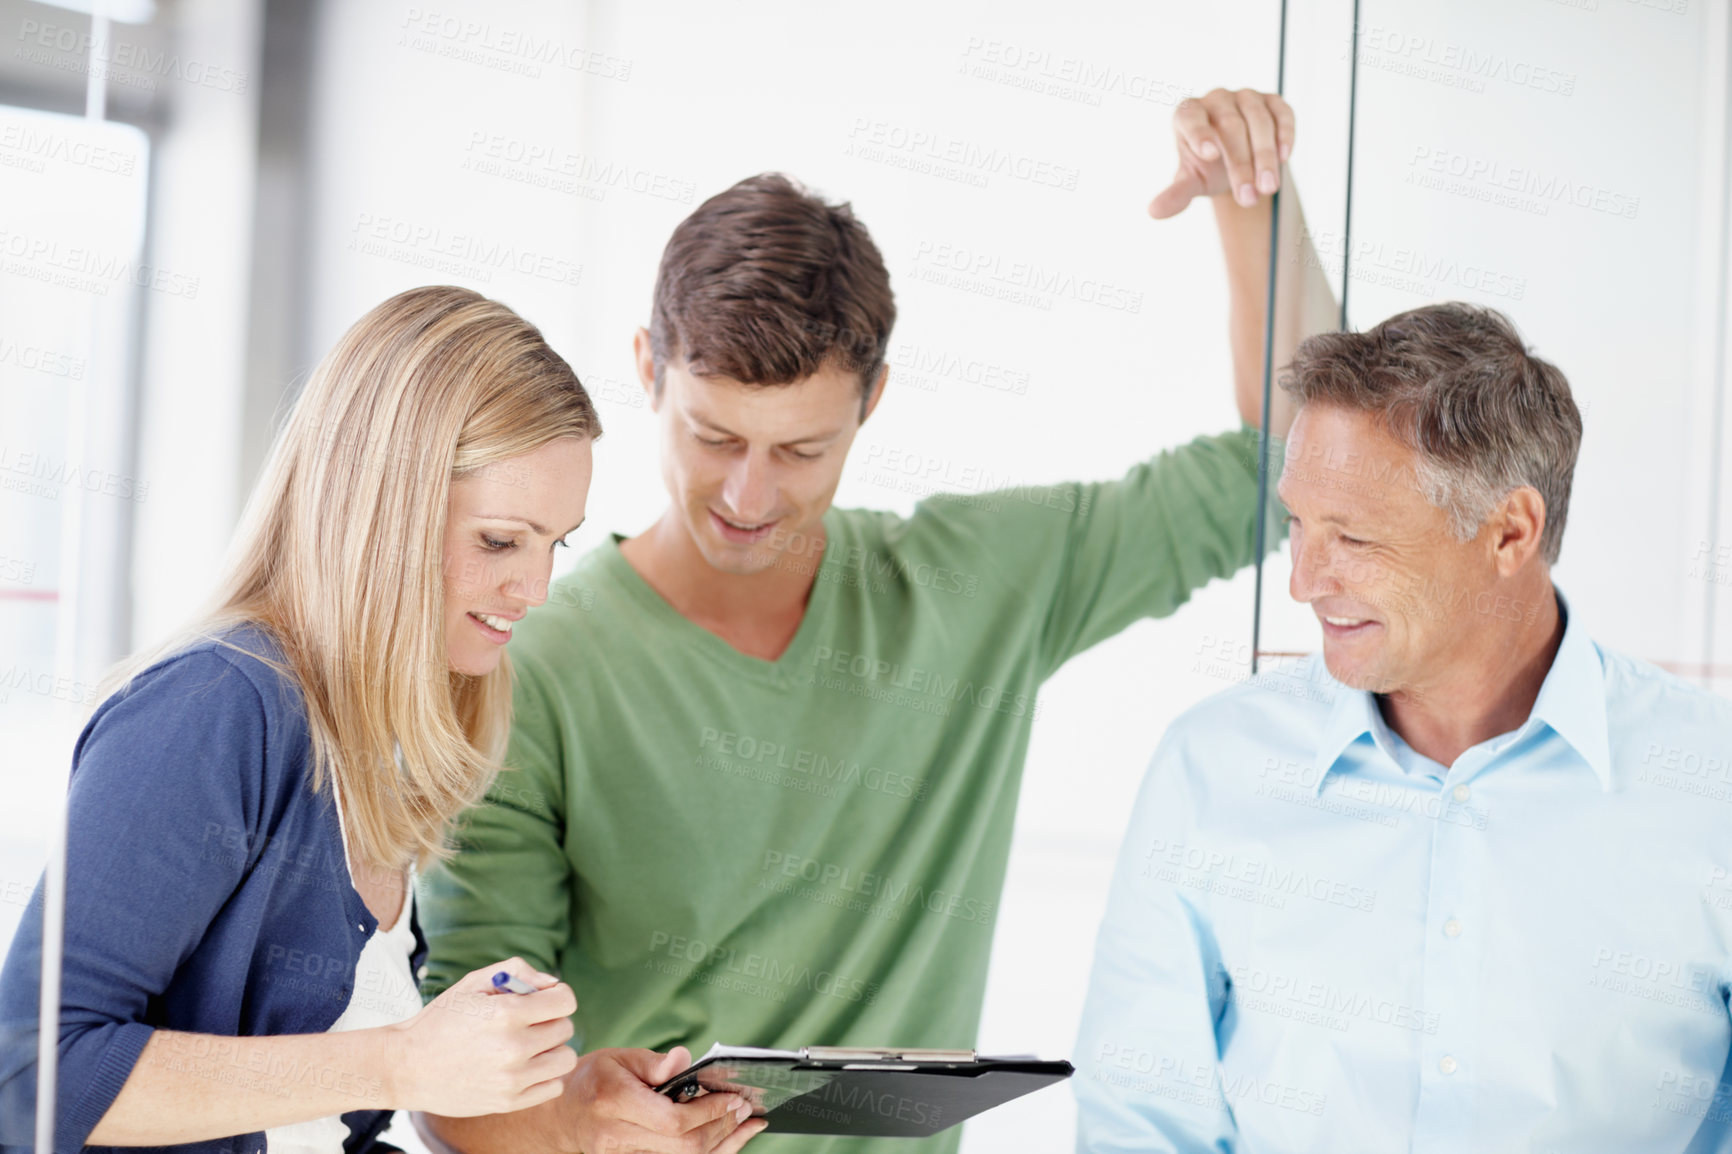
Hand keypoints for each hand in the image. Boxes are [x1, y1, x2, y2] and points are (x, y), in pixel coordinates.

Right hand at [386, 957, 579, 1114]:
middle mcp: (513, 1047)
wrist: (406, 1066)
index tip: (545, 1000)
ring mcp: (512, 1079)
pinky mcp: (508, 1102)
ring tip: (529, 1046)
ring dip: (552, 1049)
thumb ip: (518, 972)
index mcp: (506, 1013)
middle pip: (565, 1029)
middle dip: (550, 1020)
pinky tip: (524, 1067)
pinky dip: (545, 1076)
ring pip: (565, 1059)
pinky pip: (554, 1086)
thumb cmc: (442, 1019)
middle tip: (528, 1023)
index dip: (558, 995)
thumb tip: (553, 984)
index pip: (565, 1001)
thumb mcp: (473, 982)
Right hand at [562, 1046, 767, 1152]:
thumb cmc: (592, 1078)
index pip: (672, 1120)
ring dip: (721, 1143)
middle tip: (744, 1108)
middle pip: (683, 1147)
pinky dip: (706, 1151)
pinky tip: (726, 1138)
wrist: (561, 1114)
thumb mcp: (619, 1057)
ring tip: (746, 1124)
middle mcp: (617, 1136)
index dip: (708, 1112)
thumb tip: (686, 1060)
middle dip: (721, 1128)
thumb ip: (655, 1063)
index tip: (733, 1097)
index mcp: (614, 1102)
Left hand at [1150, 88, 1295, 218]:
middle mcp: (1216, 99)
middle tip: (1248, 197)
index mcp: (1188, 113)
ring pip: (1257, 120)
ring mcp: (1245, 97)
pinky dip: (1285, 134)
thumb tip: (1154, 212)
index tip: (1209, 156)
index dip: (1200, 134)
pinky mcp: (1272, 101)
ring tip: (1268, 188)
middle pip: (1230, 126)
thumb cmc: (1208, 168)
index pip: (1191, 118)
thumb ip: (1176, 194)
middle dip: (1241, 164)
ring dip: (1264, 156)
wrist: (1237, 162)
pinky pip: (1281, 113)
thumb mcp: (1192, 182)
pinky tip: (1284, 158)